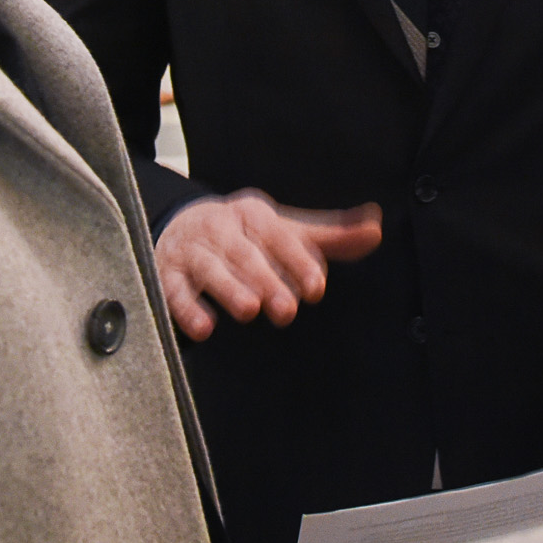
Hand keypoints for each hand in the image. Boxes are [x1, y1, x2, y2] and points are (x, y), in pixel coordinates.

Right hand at [154, 189, 383, 339]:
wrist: (181, 228)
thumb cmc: (247, 236)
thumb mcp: (287, 232)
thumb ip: (331, 236)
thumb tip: (376, 228)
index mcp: (253, 213)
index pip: (277, 234)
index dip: (297, 259)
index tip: (317, 286)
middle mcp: (220, 228)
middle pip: (244, 253)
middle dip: (266, 280)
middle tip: (287, 310)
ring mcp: (191, 251)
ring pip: (210, 269)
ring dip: (228, 289)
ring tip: (249, 309)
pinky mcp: (167, 275)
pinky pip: (174, 291)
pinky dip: (187, 309)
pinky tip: (204, 328)